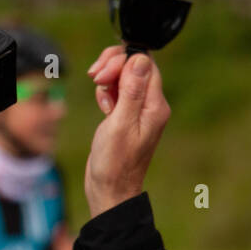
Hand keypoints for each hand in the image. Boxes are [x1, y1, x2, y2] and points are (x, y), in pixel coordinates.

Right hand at [83, 46, 169, 216]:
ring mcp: (140, 110)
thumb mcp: (120, 124)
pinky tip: (103, 106)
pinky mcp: (128, 115)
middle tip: (96, 77)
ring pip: (125, 76)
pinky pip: (119, 91)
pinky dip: (107, 92)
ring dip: (108, 79)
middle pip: (135, 66)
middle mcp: (151, 105)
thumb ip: (131, 91)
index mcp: (155, 106)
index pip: (144, 64)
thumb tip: (140, 59)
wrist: (110, 190)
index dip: (121, 62)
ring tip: (100, 95)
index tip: (102, 75)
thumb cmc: (114, 163)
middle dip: (113, 66)